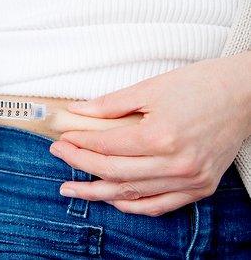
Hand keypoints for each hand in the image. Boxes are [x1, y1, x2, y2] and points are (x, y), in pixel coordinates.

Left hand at [50, 53, 250, 215]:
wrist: (246, 93)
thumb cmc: (201, 85)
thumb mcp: (151, 88)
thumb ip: (110, 104)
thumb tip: (75, 112)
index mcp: (161, 135)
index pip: (106, 145)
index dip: (79, 142)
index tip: (62, 138)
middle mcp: (175, 163)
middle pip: (113, 172)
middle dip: (80, 164)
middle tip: (59, 156)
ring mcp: (190, 179)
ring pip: (131, 193)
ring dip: (97, 192)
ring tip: (72, 189)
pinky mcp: (200, 187)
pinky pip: (158, 205)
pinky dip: (132, 204)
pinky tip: (111, 199)